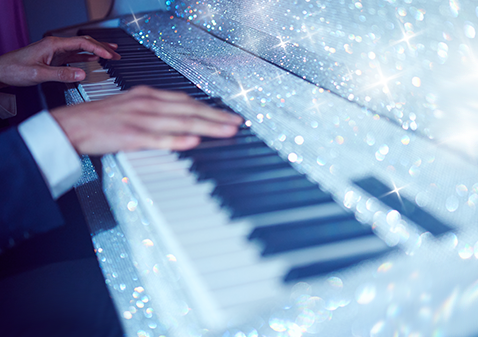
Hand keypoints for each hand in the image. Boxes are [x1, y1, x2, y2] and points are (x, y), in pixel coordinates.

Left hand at [0, 36, 119, 86]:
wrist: (2, 71)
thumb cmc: (15, 69)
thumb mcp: (40, 74)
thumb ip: (62, 74)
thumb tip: (82, 73)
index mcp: (53, 44)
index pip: (82, 43)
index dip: (98, 49)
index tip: (110, 56)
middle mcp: (56, 45)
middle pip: (85, 43)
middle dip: (102, 48)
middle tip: (116, 54)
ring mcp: (56, 51)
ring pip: (82, 48)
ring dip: (97, 51)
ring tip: (111, 55)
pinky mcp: (55, 58)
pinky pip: (75, 55)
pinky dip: (88, 57)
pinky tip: (95, 60)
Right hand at [50, 86, 242, 153]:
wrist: (73, 124)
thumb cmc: (103, 117)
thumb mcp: (133, 105)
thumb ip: (157, 110)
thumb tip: (180, 120)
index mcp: (149, 96)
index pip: (186, 101)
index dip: (209, 108)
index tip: (226, 115)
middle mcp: (148, 104)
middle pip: (189, 110)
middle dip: (216, 117)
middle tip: (236, 123)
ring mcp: (140, 119)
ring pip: (180, 122)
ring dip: (206, 127)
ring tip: (226, 131)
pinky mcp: (131, 136)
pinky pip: (158, 138)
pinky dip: (176, 140)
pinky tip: (193, 142)